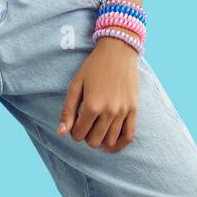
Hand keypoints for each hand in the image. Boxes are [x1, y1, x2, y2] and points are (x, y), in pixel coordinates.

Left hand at [59, 37, 138, 152]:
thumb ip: (68, 110)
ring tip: (96, 131)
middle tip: (85, 124)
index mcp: (92, 105)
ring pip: (110, 141)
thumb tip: (62, 133)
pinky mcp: (134, 110)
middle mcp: (109, 111)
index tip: (74, 123)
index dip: (73, 132)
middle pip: (93, 140)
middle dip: (86, 136)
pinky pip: (129, 136)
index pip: (79, 134)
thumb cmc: (94, 66)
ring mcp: (123, 112)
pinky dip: (119, 145)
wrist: (118, 51)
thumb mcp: (76, 85)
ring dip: (100, 141)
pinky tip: (110, 145)